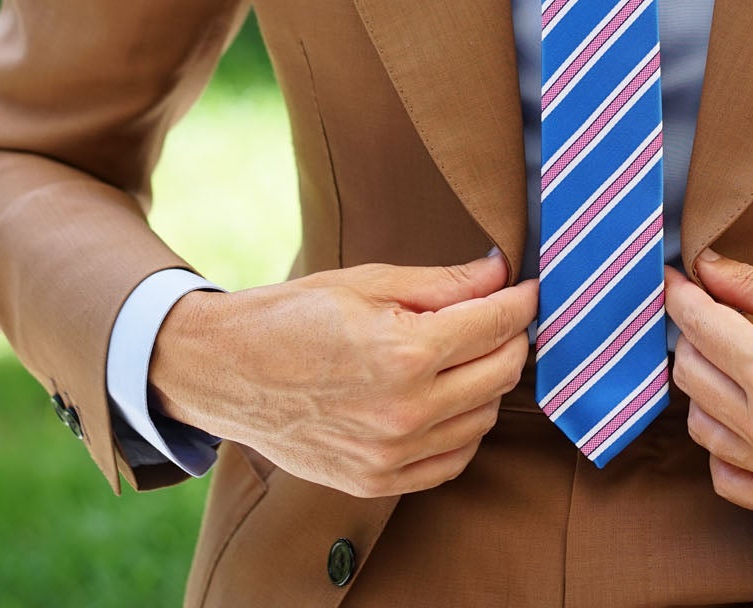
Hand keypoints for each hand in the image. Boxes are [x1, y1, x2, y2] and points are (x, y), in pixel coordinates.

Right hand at [150, 251, 537, 498]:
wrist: (224, 372)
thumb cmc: (292, 318)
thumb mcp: (368, 283)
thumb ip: (443, 283)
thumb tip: (500, 272)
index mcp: (406, 354)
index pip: (497, 325)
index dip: (521, 301)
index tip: (527, 289)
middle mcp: (406, 412)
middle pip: (501, 372)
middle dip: (511, 338)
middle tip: (499, 316)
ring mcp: (392, 454)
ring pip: (484, 418)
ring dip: (488, 383)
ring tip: (466, 353)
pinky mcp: (377, 479)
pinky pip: (453, 460)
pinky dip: (463, 429)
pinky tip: (448, 398)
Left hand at [663, 250, 752, 516]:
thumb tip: (705, 269)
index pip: (698, 327)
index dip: (680, 296)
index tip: (676, 281)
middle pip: (690, 376)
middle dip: (694, 338)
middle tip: (715, 316)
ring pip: (702, 427)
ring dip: (708, 389)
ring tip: (737, 363)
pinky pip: (728, 479)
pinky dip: (725, 448)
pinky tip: (745, 417)